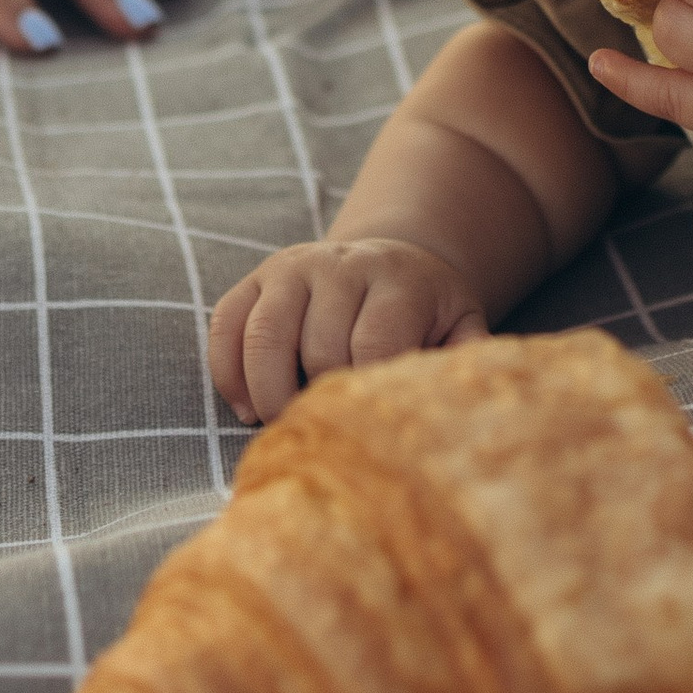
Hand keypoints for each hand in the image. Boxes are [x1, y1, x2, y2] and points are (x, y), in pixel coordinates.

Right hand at [208, 235, 488, 423]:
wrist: (389, 259)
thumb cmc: (425, 310)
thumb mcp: (460, 325)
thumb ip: (467, 359)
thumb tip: (463, 406)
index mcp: (396, 279)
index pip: (375, 342)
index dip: (366, 391)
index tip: (368, 426)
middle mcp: (340, 264)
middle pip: (318, 346)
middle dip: (320, 400)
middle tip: (329, 434)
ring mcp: (291, 266)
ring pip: (264, 335)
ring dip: (267, 393)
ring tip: (282, 425)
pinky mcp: (255, 278)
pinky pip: (225, 324)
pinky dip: (228, 373)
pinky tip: (247, 407)